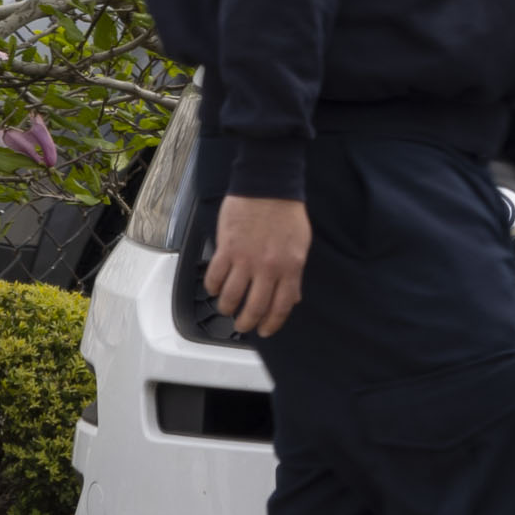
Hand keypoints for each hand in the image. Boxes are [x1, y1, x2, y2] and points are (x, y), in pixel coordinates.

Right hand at [207, 194, 314, 339]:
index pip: (281, 307)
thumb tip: (292, 296)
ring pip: (232, 297)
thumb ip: (295, 273)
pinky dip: (213, 287)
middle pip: (255, 307)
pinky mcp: (227, 248)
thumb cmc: (287, 211)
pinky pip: (215, 277)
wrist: (268, 184)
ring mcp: (246, 259)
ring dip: (227, 308)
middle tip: (242, 325)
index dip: (272, 324)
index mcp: (290, 268)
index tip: (265, 330)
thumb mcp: (301, 245)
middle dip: (247, 322)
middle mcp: (268, 268)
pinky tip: (215, 287)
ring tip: (227, 307)